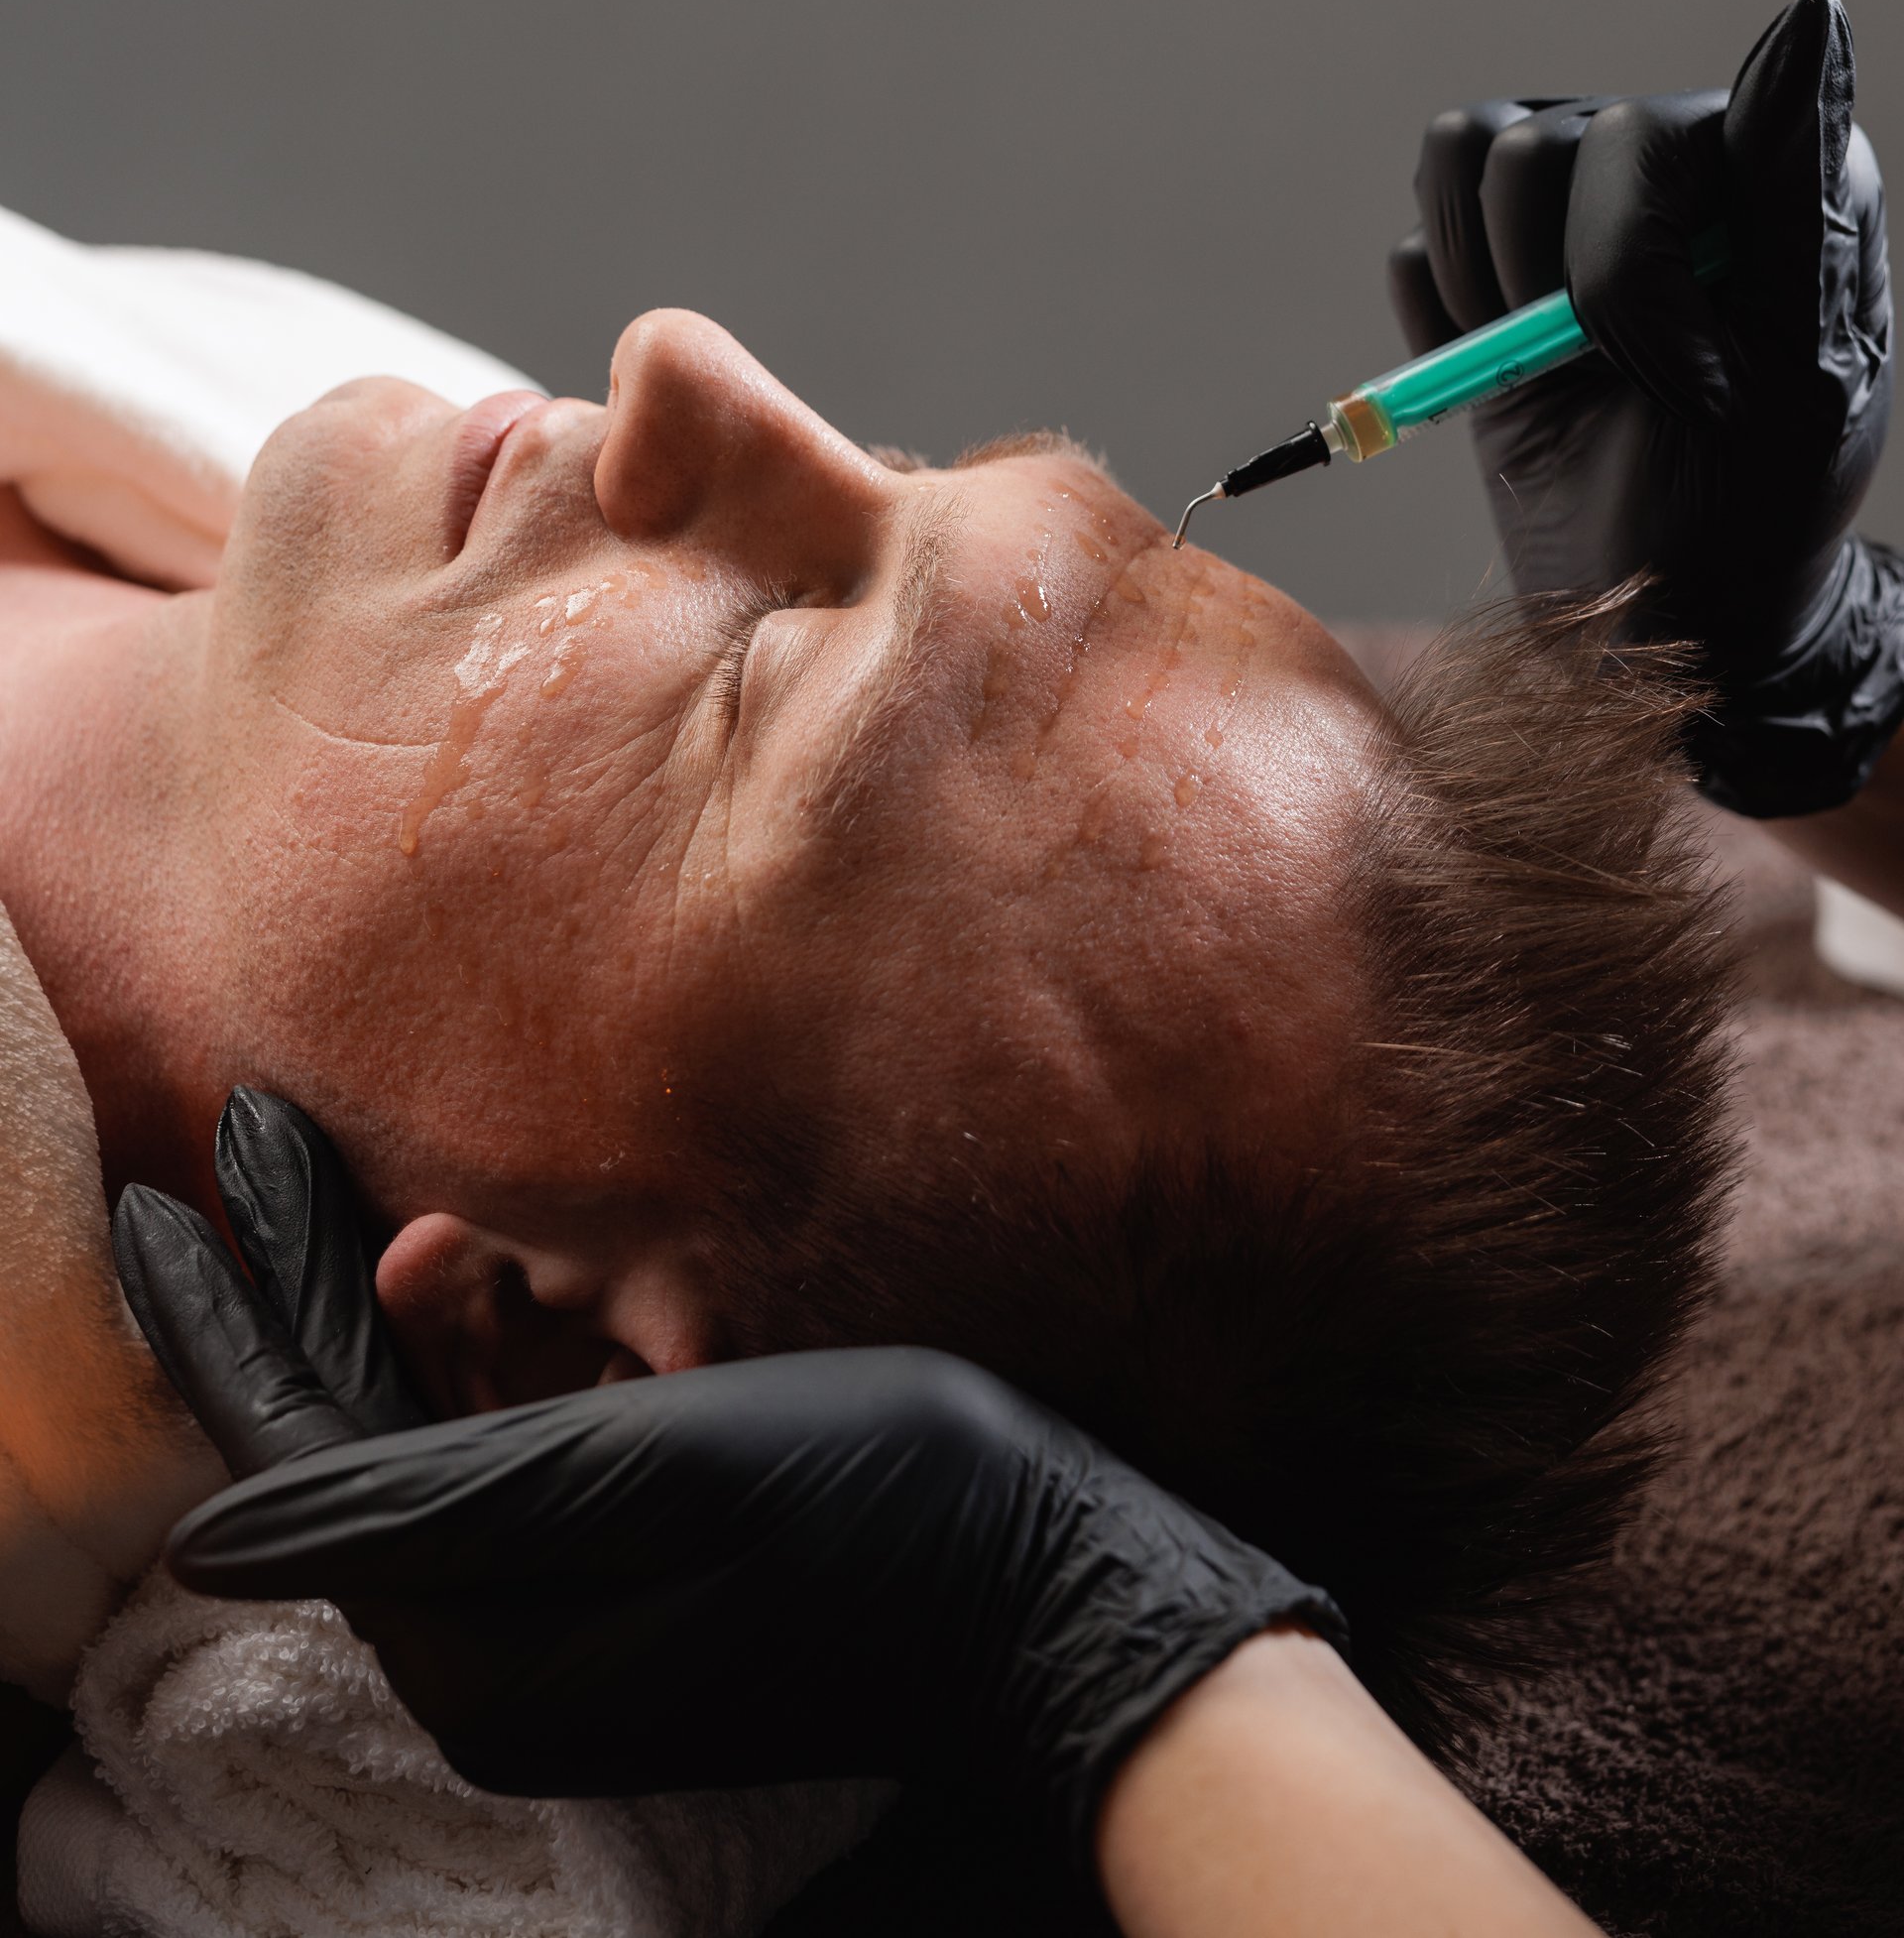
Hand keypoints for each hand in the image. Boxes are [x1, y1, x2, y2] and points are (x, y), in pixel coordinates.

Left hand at [114, 1093, 1341, 1864]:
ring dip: (409, 1308)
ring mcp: (569, 1631)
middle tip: (251, 1136)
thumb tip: (214, 1529)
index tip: (188, 1179)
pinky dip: (490, 1356)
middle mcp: (504, 1658)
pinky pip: (509, 1457)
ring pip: (430, 1440)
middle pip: (352, 1441)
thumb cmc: (874, 1503)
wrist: (1054, 1586)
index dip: (239, 1309)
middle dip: (304, 1285)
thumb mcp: (649, 1477)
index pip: (307, 1454)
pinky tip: (499, 1271)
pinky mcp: (630, 1588)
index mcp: (487, 1646)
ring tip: (403, 1190)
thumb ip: (427, 1501)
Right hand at [1389, 0, 1902, 814]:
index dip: (1629, 272)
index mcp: (1773, 169)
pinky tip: (1504, 372)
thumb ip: (1796, 188)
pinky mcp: (1491, 259)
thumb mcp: (1799, 373)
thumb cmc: (1749, 506)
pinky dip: (1439, 321)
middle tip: (1604, 386)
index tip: (1684, 384)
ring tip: (1545, 367)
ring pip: (1460, 159)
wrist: (1657, 612)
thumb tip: (1809, 11)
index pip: (1647, 138)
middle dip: (1548, 294)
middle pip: (1534, 148)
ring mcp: (1574, 200)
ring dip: (1482, 289)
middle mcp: (1672, 156)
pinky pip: (1415, 242)